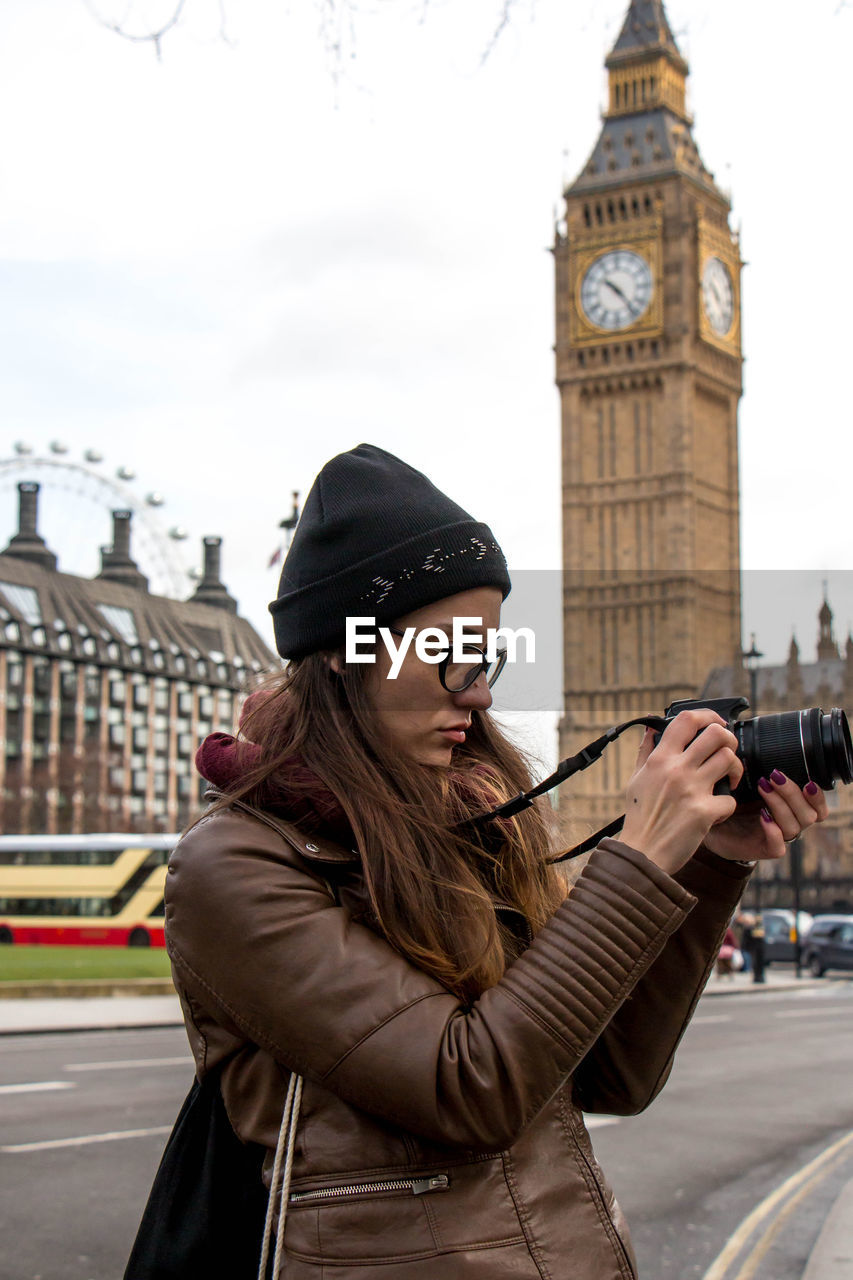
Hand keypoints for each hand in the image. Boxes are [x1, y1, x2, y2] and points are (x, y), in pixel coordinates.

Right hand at [622, 709, 742, 875]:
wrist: (642, 853)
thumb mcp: (635, 779)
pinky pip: (730, 799)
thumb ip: (646, 751)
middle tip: (728, 752)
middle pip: (716, 734)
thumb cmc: (639, 817)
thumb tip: (652, 728)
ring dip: (735, 769)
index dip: (708, 715)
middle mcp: (676, 769)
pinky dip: (727, 806)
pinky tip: (717, 811)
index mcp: (659, 759)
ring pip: (729, 760)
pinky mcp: (704, 812)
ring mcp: (691, 790)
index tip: (716, 722)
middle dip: (729, 739)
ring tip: (728, 780)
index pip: (687, 719)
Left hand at [703, 771, 828, 861]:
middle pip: (809, 814)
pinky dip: (773, 832)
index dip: (818, 796)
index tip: (808, 781)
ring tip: (762, 787)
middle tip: (774, 776)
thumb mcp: (748, 782)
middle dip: (793, 793)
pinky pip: (777, 846)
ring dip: (780, 805)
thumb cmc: (733, 799)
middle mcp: (789, 822)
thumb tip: (763, 743)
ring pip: (794, 827)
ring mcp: (777, 837)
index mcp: (791, 807)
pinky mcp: (763, 849)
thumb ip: (761, 769)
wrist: (712, 823)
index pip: (818, 807)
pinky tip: (763, 817)